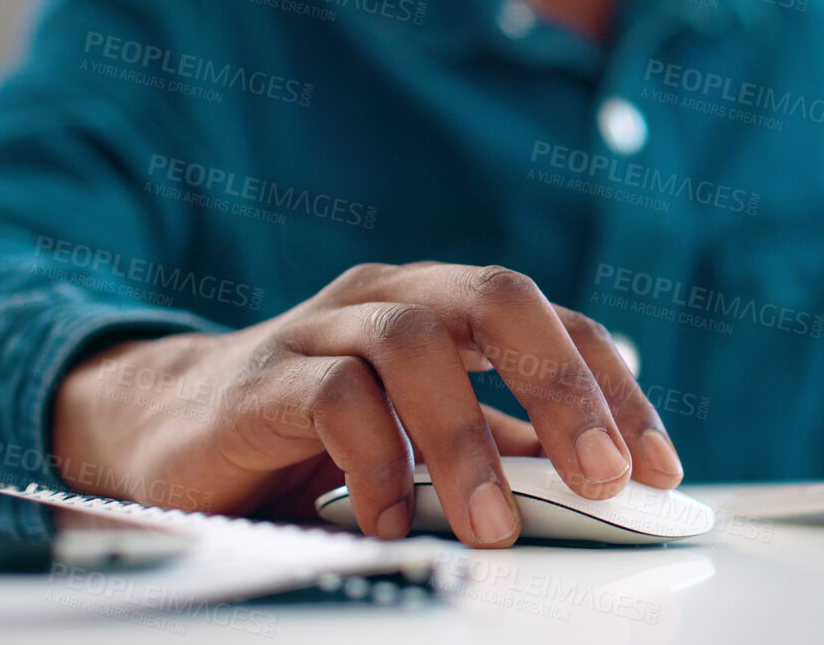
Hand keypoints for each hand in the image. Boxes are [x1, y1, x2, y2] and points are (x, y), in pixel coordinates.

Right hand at [51, 262, 683, 546]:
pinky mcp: (258, 381)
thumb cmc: (314, 434)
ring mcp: (320, 329)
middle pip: (495, 300)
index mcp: (442, 303)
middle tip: (604, 476)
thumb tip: (610, 482)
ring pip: (412, 346)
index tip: (658, 468)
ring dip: (467, 442)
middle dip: (561, 387)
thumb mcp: (427, 437)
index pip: (551, 321)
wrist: (164, 432)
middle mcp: (388, 297)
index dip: (611, 387)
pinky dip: (377, 463)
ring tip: (496, 527)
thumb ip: (505, 446)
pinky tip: (399, 523)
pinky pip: (330, 401)